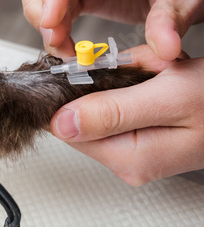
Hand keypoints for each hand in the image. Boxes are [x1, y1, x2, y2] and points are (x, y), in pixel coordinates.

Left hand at [49, 45, 203, 184]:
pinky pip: (124, 97)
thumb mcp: (168, 98)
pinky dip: (137, 78)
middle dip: (106, 81)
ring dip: (125, 77)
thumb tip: (61, 124)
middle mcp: (131, 159)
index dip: (74, 93)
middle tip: (141, 70)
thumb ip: (111, 113)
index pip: (68, 129)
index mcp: (130, 157)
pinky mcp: (147, 132)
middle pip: (85, 112)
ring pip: (104, 100)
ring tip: (160, 73)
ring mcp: (139, 147)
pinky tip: (162, 76)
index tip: (97, 71)